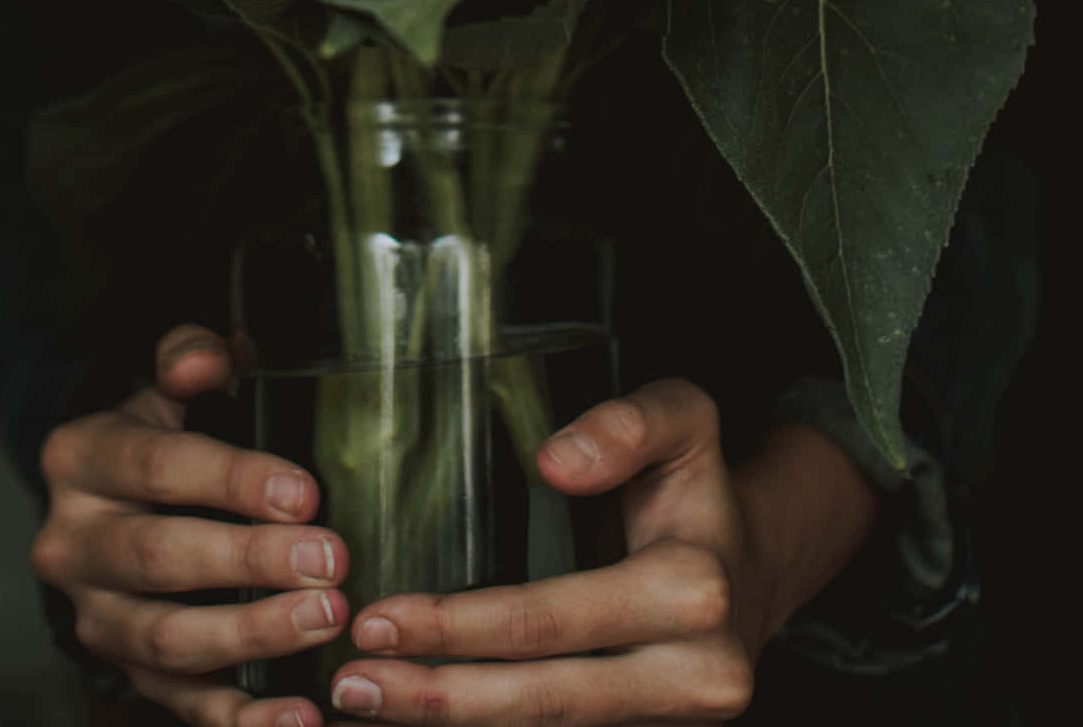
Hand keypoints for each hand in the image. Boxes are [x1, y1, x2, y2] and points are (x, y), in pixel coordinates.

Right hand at [31, 322, 348, 726]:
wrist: (112, 504)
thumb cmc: (159, 433)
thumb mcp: (165, 386)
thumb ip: (189, 359)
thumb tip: (212, 359)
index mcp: (81, 459)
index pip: (158, 468)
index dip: (233, 480)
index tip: (305, 494)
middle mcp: (72, 544)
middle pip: (160, 558)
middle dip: (250, 561)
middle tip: (330, 562)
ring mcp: (96, 618)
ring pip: (166, 640)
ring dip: (252, 635)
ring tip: (324, 621)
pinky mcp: (126, 674)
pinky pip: (182, 705)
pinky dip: (241, 719)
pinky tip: (297, 718)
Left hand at [330, 378, 878, 725]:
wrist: (762, 565)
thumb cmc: (701, 486)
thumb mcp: (684, 418)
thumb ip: (625, 424)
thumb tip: (555, 461)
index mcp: (693, 592)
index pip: (555, 622)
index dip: (461, 628)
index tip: (381, 616)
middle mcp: (695, 676)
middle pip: (547, 701)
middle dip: (440, 697)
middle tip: (352, 680)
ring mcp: (676, 720)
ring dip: (454, 723)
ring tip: (367, 701)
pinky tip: (428, 713)